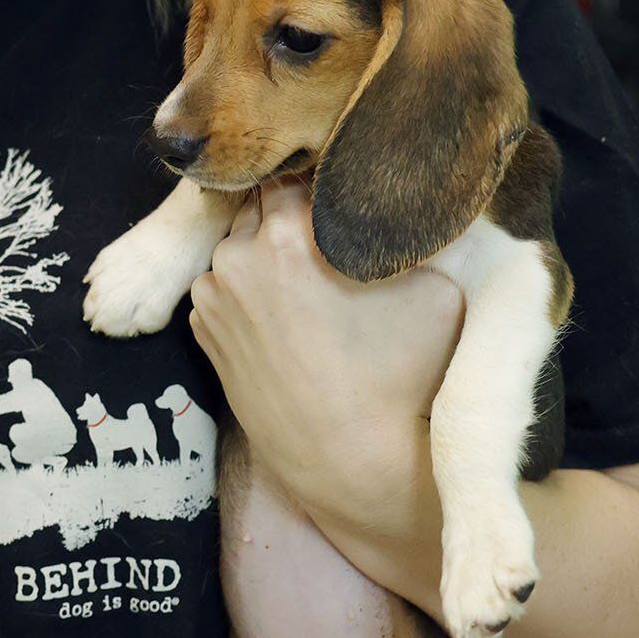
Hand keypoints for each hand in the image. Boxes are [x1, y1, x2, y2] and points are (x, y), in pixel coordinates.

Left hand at [185, 178, 462, 545]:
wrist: (352, 463)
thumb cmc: (399, 377)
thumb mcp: (434, 292)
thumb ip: (410, 236)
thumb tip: (411, 208)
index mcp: (285, 234)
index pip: (297, 174)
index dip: (325, 182)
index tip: (346, 194)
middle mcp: (236, 259)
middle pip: (260, 206)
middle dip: (291, 215)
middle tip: (327, 237)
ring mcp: (212, 299)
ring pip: (238, 248)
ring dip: (264, 253)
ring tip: (307, 281)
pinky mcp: (204, 335)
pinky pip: (224, 290)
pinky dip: (247, 292)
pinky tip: (285, 316)